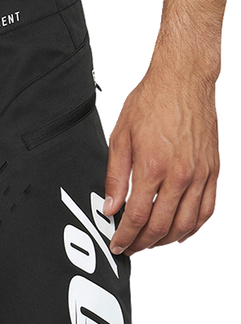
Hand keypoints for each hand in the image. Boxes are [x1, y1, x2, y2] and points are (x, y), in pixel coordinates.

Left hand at [103, 60, 219, 257]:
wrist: (185, 75)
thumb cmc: (151, 99)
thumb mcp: (121, 135)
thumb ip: (115, 176)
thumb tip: (111, 208)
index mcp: (153, 167)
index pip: (136, 218)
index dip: (124, 238)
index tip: (117, 246)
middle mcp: (179, 174)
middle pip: (160, 226)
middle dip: (142, 244)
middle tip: (130, 249)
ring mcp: (200, 173)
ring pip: (185, 224)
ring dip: (166, 240)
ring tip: (151, 243)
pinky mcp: (213, 169)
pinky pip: (207, 209)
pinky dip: (193, 228)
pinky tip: (180, 234)